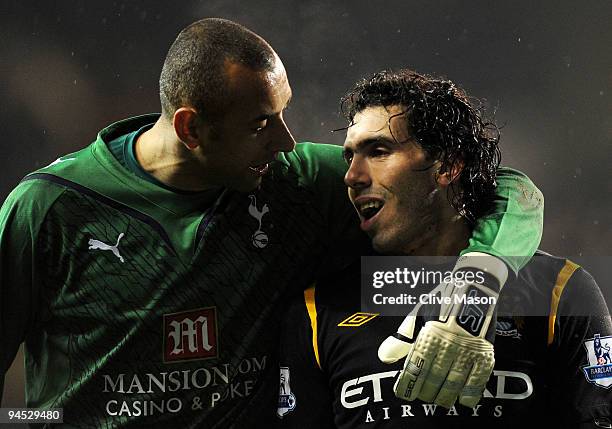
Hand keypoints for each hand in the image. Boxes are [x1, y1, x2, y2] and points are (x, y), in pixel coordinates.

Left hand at [378, 252, 507, 407]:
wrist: (473, 285)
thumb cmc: (441, 301)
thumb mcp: (418, 313)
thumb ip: (402, 337)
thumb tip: (383, 356)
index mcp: (429, 332)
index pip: (416, 364)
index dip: (409, 382)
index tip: (403, 394)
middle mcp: (448, 342)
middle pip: (435, 375)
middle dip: (427, 390)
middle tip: (422, 398)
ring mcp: (467, 347)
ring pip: (455, 379)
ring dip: (446, 394)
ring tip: (439, 402)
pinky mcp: (484, 349)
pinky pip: (479, 376)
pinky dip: (471, 390)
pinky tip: (464, 401)